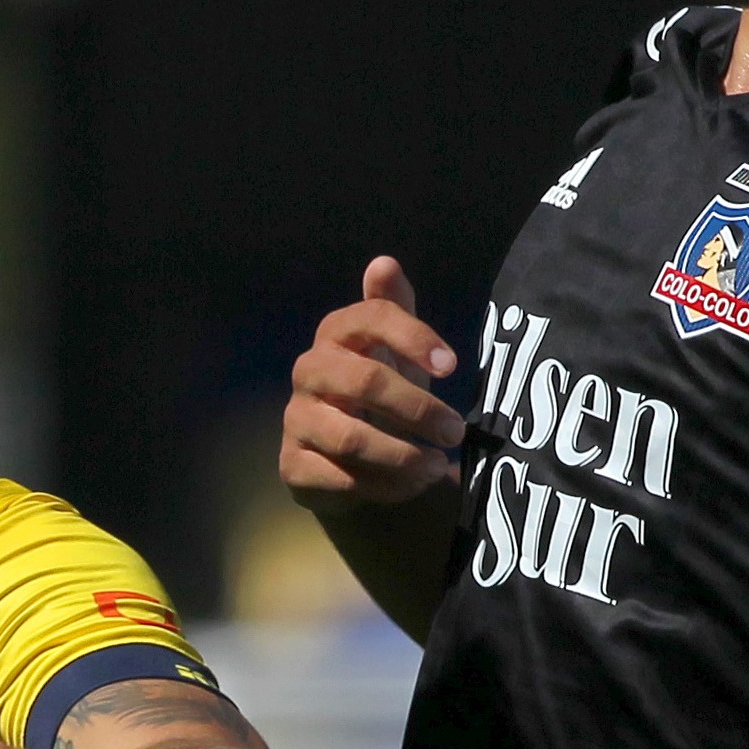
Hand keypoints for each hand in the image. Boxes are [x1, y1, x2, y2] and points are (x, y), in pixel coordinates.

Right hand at [279, 257, 466, 515]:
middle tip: (455, 432)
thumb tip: (384, 263)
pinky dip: (384, 486)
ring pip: (351, 438)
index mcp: (335, 336)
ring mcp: (296, 420)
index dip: (413, 337)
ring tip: (437, 466)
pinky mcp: (293, 465)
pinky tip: (410, 485)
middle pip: (365, 381)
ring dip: (404, 455)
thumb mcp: (393, 351)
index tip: (452, 366)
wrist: (338, 456)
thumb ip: (394, 308)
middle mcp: (309, 372)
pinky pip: (341, 479)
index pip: (370, 318)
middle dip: (418, 408)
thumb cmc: (377, 393)